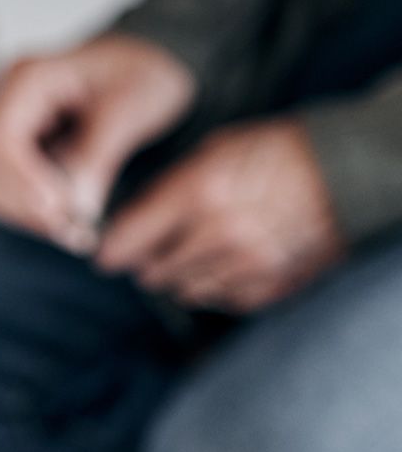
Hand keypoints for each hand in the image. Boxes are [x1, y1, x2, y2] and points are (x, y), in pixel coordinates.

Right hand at [0, 34, 195, 251]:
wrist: (150, 65)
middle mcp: (6, 104)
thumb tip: (76, 209)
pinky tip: (71, 220)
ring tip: (79, 231)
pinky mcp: (19, 154)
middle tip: (78, 233)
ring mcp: (9, 129)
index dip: (23, 180)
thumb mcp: (129, 108)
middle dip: (30, 207)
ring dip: (31, 217)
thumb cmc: (142, 73)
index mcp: (28, 79)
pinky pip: (11, 195)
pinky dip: (37, 215)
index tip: (59, 210)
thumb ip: (97, 156)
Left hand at [96, 119, 344, 312]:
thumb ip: (168, 188)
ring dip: (180, 278)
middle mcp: (218, 234)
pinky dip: (216, 289)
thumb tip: (131, 220)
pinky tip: (220, 268)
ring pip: (186, 291)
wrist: (346, 170)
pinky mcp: (274, 282)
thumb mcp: (212, 151)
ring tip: (188, 257)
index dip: (111, 250)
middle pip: (153, 271)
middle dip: (146, 263)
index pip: (128, 239)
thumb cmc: (274, 152)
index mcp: (197, 193)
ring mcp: (249, 263)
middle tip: (148, 253)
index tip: (106, 256)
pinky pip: (225, 301)